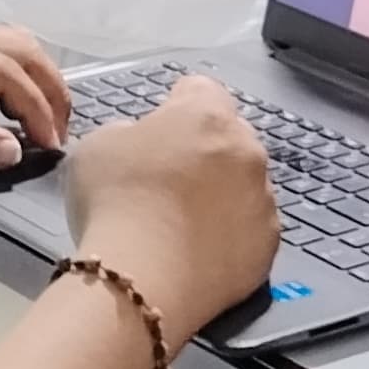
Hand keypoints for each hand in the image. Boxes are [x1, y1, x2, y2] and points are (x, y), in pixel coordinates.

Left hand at [0, 28, 68, 187]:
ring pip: (8, 45)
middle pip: (20, 47)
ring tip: (42, 120)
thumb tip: (18, 149)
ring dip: (34, 79)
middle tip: (59, 132)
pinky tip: (11, 108)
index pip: (10, 73)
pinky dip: (14, 78)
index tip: (51, 147)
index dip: (39, 109)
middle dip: (48, 88)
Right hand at [61, 72, 283, 335]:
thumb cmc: (115, 201)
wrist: (143, 279)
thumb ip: (130, 133)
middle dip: (205, 150)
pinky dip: (231, 233)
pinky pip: (251, 227)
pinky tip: (200, 251)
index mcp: (207, 115)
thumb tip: (145, 142)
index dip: (178, 103)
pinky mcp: (269, 244)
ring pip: (245, 184)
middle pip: (229, 137)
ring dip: (222, 193)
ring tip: (184, 221)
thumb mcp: (99, 146)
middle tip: (168, 179)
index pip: (200, 89)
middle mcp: (247, 149)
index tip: (161, 122)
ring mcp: (264, 198)